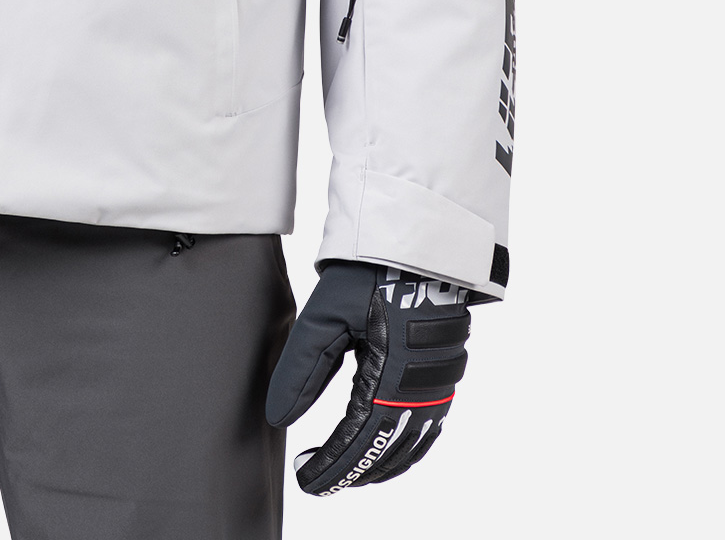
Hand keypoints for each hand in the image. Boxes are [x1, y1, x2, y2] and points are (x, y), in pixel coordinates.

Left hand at [265, 261, 470, 492]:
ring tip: (344, 470)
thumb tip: (279, 417)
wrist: (419, 243)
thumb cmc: (369, 274)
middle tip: (316, 479)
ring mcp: (439, 385)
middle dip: (351, 472)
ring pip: (411, 446)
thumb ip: (301, 370)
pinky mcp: (445, 375)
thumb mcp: (324, 316)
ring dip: (378, 464)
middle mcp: (422, 389)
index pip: (358, 441)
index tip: (307, 481)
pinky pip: (427, 428)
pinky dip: (403, 448)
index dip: (332, 466)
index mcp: (391, 378)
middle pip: (386, 451)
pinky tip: (383, 448)